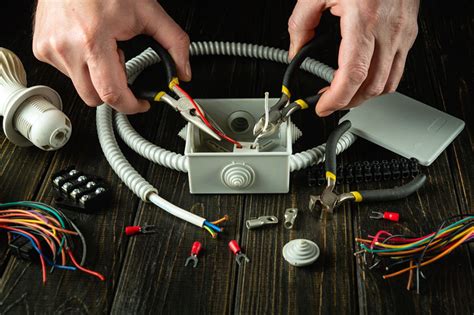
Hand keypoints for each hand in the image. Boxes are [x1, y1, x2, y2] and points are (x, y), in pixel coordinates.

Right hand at [33, 0, 190, 113]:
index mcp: (93, 40)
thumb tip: (183, 70)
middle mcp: (67, 47)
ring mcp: (51, 48)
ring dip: (97, 77)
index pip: (112, 94)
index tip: (141, 103)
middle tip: (123, 64)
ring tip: (105, 48)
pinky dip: (82, 66)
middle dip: (115, 90)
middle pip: (95, 98)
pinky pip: (67, 73)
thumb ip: (174, 43)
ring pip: (81, 87)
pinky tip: (89, 45)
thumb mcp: (148, 11)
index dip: (132, 105)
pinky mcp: (41, 48)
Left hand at [288, 0, 419, 115]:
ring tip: (345, 94)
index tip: (323, 107)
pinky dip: (379, 81)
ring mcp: (403, 32)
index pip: (352, 75)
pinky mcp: (409, 30)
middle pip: (372, 86)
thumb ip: (301, 23)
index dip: (336, 99)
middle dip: (348, 102)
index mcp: (363, 20)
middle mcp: (389, 30)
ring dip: (365, 95)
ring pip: (389, 82)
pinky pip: (398, 68)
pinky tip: (364, 77)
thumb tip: (296, 49)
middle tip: (329, 102)